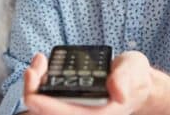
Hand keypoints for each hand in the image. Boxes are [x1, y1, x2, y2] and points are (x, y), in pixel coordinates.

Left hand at [23, 51, 160, 114]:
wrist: (136, 84)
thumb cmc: (135, 78)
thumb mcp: (134, 71)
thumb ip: (125, 79)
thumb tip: (117, 92)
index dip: (42, 104)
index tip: (32, 84)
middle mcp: (80, 114)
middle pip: (44, 112)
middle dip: (33, 88)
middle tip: (37, 63)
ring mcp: (72, 109)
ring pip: (42, 104)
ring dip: (35, 83)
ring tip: (40, 60)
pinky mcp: (68, 100)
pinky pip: (46, 96)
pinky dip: (40, 81)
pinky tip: (42, 65)